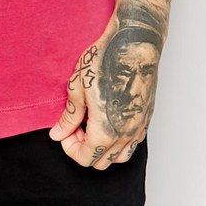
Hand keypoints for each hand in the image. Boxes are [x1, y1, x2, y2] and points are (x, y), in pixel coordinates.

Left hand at [48, 20, 156, 170]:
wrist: (133, 44)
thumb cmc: (105, 61)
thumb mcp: (77, 87)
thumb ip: (69, 116)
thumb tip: (58, 134)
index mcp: (104, 130)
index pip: (84, 158)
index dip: (70, 147)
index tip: (66, 129)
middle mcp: (125, 135)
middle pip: (101, 161)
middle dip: (85, 147)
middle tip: (77, 124)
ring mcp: (138, 128)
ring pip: (119, 157)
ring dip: (103, 147)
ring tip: (93, 122)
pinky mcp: (146, 118)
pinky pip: (132, 144)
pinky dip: (119, 141)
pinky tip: (109, 119)